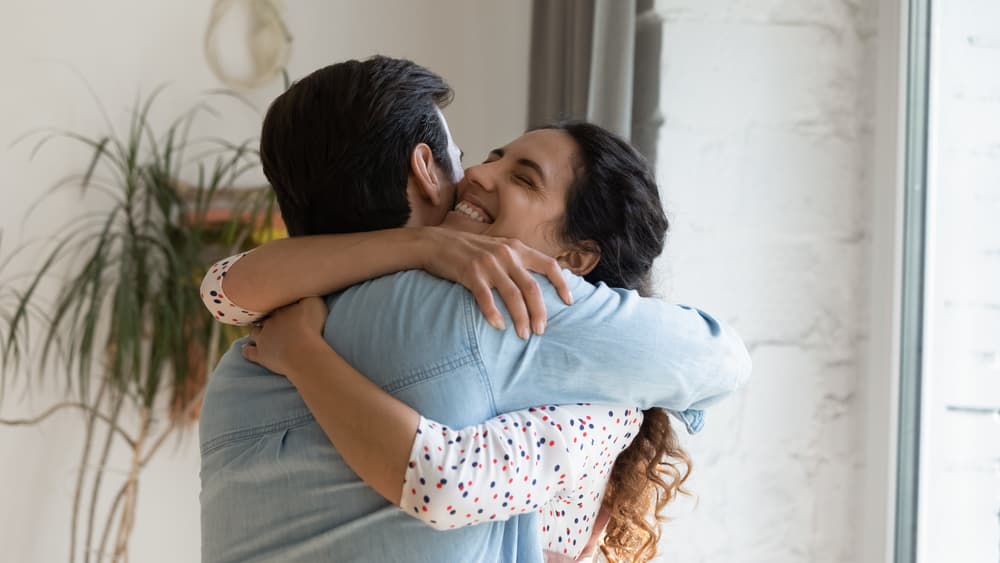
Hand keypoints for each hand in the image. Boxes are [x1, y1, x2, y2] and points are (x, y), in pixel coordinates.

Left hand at [243, 297, 328, 376]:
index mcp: (281, 310)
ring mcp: (263, 339)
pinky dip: (247, 350)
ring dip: (255, 331)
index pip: (277, 304)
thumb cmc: (311, 328)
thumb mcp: (315, 304)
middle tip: (270, 317)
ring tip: (257, 331)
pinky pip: (249, 352)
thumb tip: (303, 289)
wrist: (303, 353)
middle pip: (265, 318)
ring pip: (254, 333)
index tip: (280, 303)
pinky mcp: (261, 355)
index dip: (278, 303)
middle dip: (266, 317)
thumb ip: (308, 295)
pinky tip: (246, 349)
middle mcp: (269, 323)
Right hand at [417, 227, 573, 338]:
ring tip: (523, 335)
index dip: (562, 284)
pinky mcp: (470, 273)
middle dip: (539, 312)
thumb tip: (536, 284)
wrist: (436, 242)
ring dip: (520, 318)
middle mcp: (506, 254)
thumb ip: (516, 261)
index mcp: (517, 248)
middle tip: (541, 331)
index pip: (549, 265)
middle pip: (532, 288)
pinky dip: (493, 314)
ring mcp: (488, 263)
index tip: (569, 302)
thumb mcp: (498, 248)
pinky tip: (499, 326)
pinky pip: (486, 298)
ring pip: (512, 295)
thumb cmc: (470, 250)